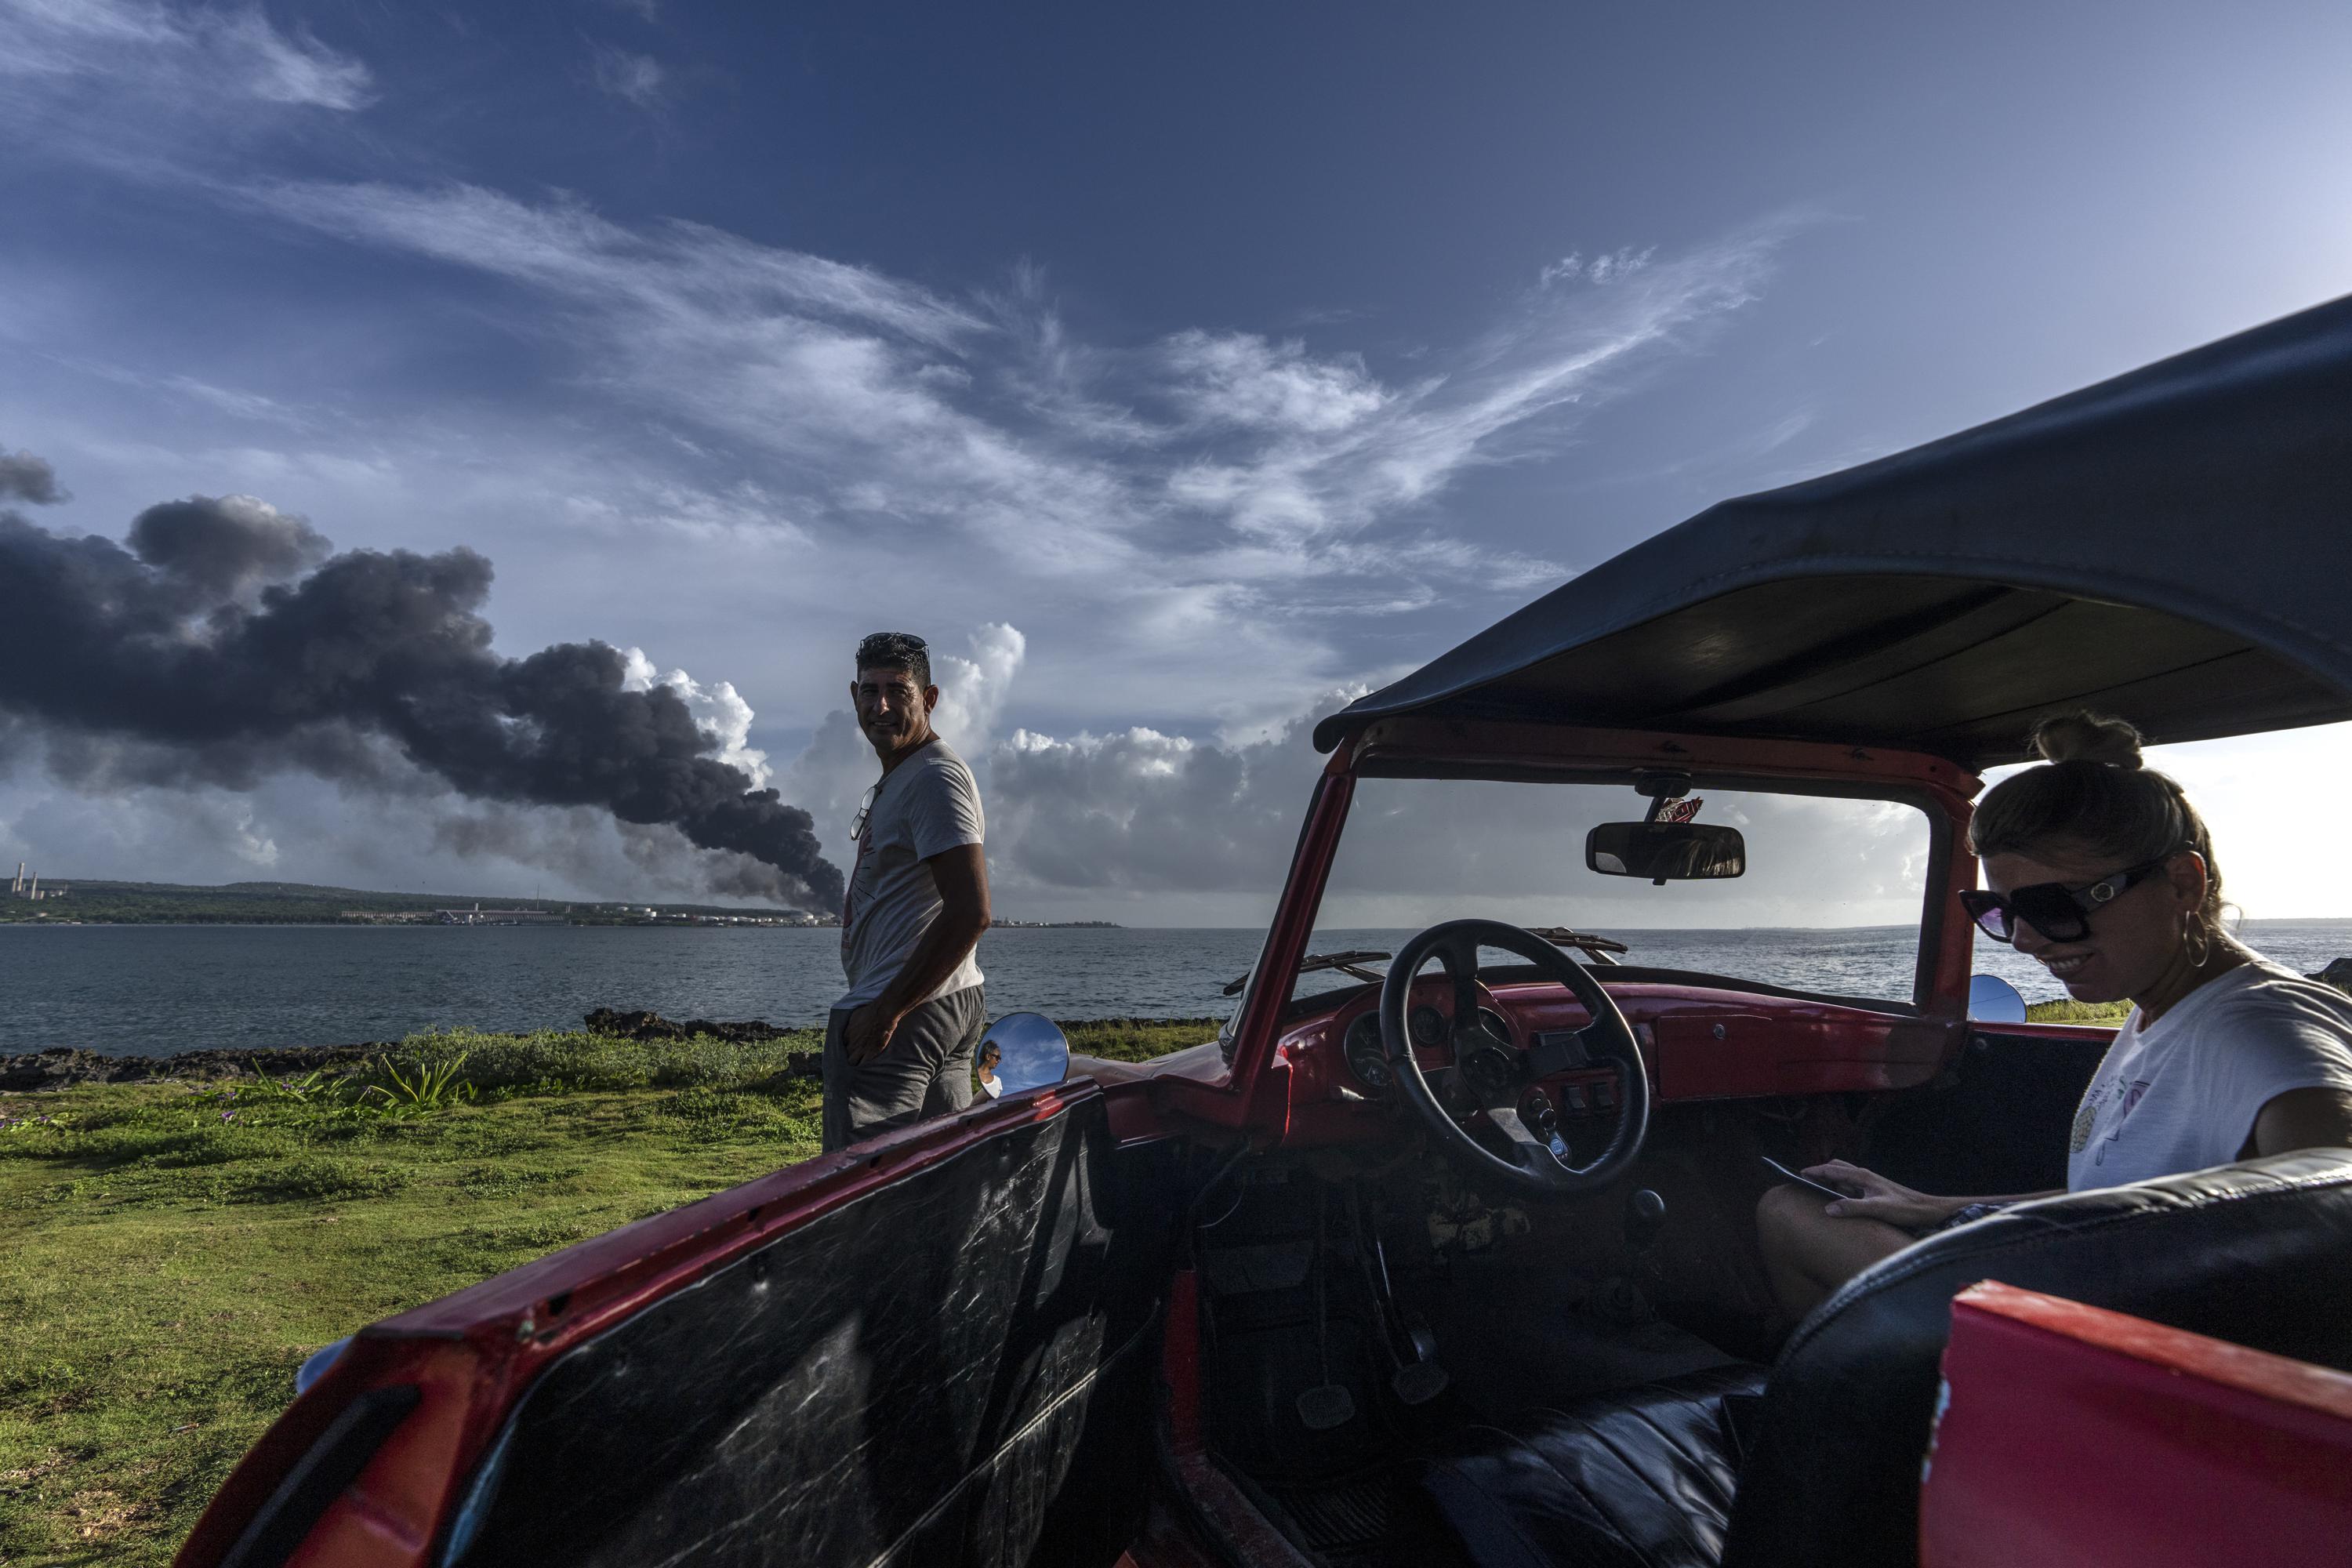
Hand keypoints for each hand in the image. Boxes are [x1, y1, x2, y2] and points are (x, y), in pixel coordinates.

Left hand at [844, 1003, 900, 1064]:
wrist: (881, 1015)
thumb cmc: (869, 1012)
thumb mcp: (855, 1015)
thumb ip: (851, 1023)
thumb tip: (851, 1025)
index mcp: (846, 1035)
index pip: (843, 1045)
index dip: (848, 1046)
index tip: (853, 1046)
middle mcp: (851, 1043)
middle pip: (846, 1054)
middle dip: (850, 1055)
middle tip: (856, 1055)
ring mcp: (860, 1049)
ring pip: (852, 1062)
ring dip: (855, 1062)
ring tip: (860, 1061)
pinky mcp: (870, 1053)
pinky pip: (863, 1063)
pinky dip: (864, 1064)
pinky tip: (866, 1064)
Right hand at [1802, 1160, 1958, 1228]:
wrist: (1927, 1210)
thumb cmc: (1905, 1208)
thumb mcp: (1877, 1209)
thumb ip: (1852, 1208)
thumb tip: (1827, 1208)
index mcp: (1863, 1176)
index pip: (1832, 1169)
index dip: (1815, 1171)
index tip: (1799, 1174)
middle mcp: (1865, 1176)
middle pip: (1837, 1168)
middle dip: (1821, 1172)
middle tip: (1807, 1182)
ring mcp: (1871, 1183)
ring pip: (1845, 1176)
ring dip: (1831, 1180)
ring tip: (1820, 1191)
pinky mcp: (1875, 1191)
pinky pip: (1852, 1186)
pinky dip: (1841, 1189)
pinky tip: (1841, 1201)